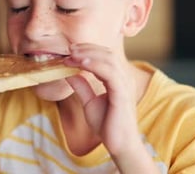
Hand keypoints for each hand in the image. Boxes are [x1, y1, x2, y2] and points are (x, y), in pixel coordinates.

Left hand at [64, 43, 159, 172]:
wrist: (119, 145)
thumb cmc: (107, 125)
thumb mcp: (89, 103)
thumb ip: (82, 87)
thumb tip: (69, 73)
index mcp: (119, 78)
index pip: (105, 56)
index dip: (88, 50)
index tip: (70, 51)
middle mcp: (124, 78)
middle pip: (107, 53)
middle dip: (87, 48)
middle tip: (69, 49)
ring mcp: (125, 84)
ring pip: (109, 59)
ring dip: (88, 54)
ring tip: (72, 54)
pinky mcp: (122, 93)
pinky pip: (110, 73)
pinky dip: (95, 65)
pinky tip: (81, 63)